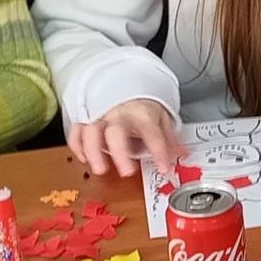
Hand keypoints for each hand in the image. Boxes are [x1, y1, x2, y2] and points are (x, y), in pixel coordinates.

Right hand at [67, 98, 185, 178]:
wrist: (126, 88)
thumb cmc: (143, 109)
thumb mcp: (162, 120)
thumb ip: (170, 139)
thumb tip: (184, 155)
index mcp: (142, 115)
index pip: (152, 134)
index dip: (159, 152)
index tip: (164, 168)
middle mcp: (119, 116)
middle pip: (115, 132)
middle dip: (119, 152)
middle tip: (127, 172)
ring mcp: (101, 118)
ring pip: (91, 131)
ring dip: (92, 151)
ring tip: (100, 169)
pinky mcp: (88, 122)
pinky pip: (77, 131)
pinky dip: (77, 145)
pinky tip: (84, 159)